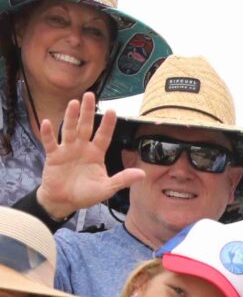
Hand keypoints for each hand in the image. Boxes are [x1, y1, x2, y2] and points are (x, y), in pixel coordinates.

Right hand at [33, 93, 144, 220]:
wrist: (64, 201)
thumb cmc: (85, 193)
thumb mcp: (106, 188)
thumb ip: (122, 179)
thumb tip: (142, 174)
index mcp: (96, 154)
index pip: (104, 136)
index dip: (108, 124)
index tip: (114, 110)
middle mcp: (82, 148)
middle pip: (86, 126)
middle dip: (88, 111)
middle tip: (90, 95)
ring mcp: (67, 150)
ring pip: (70, 130)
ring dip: (71, 117)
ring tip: (73, 103)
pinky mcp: (53, 155)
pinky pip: (50, 142)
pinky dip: (48, 133)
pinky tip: (47, 122)